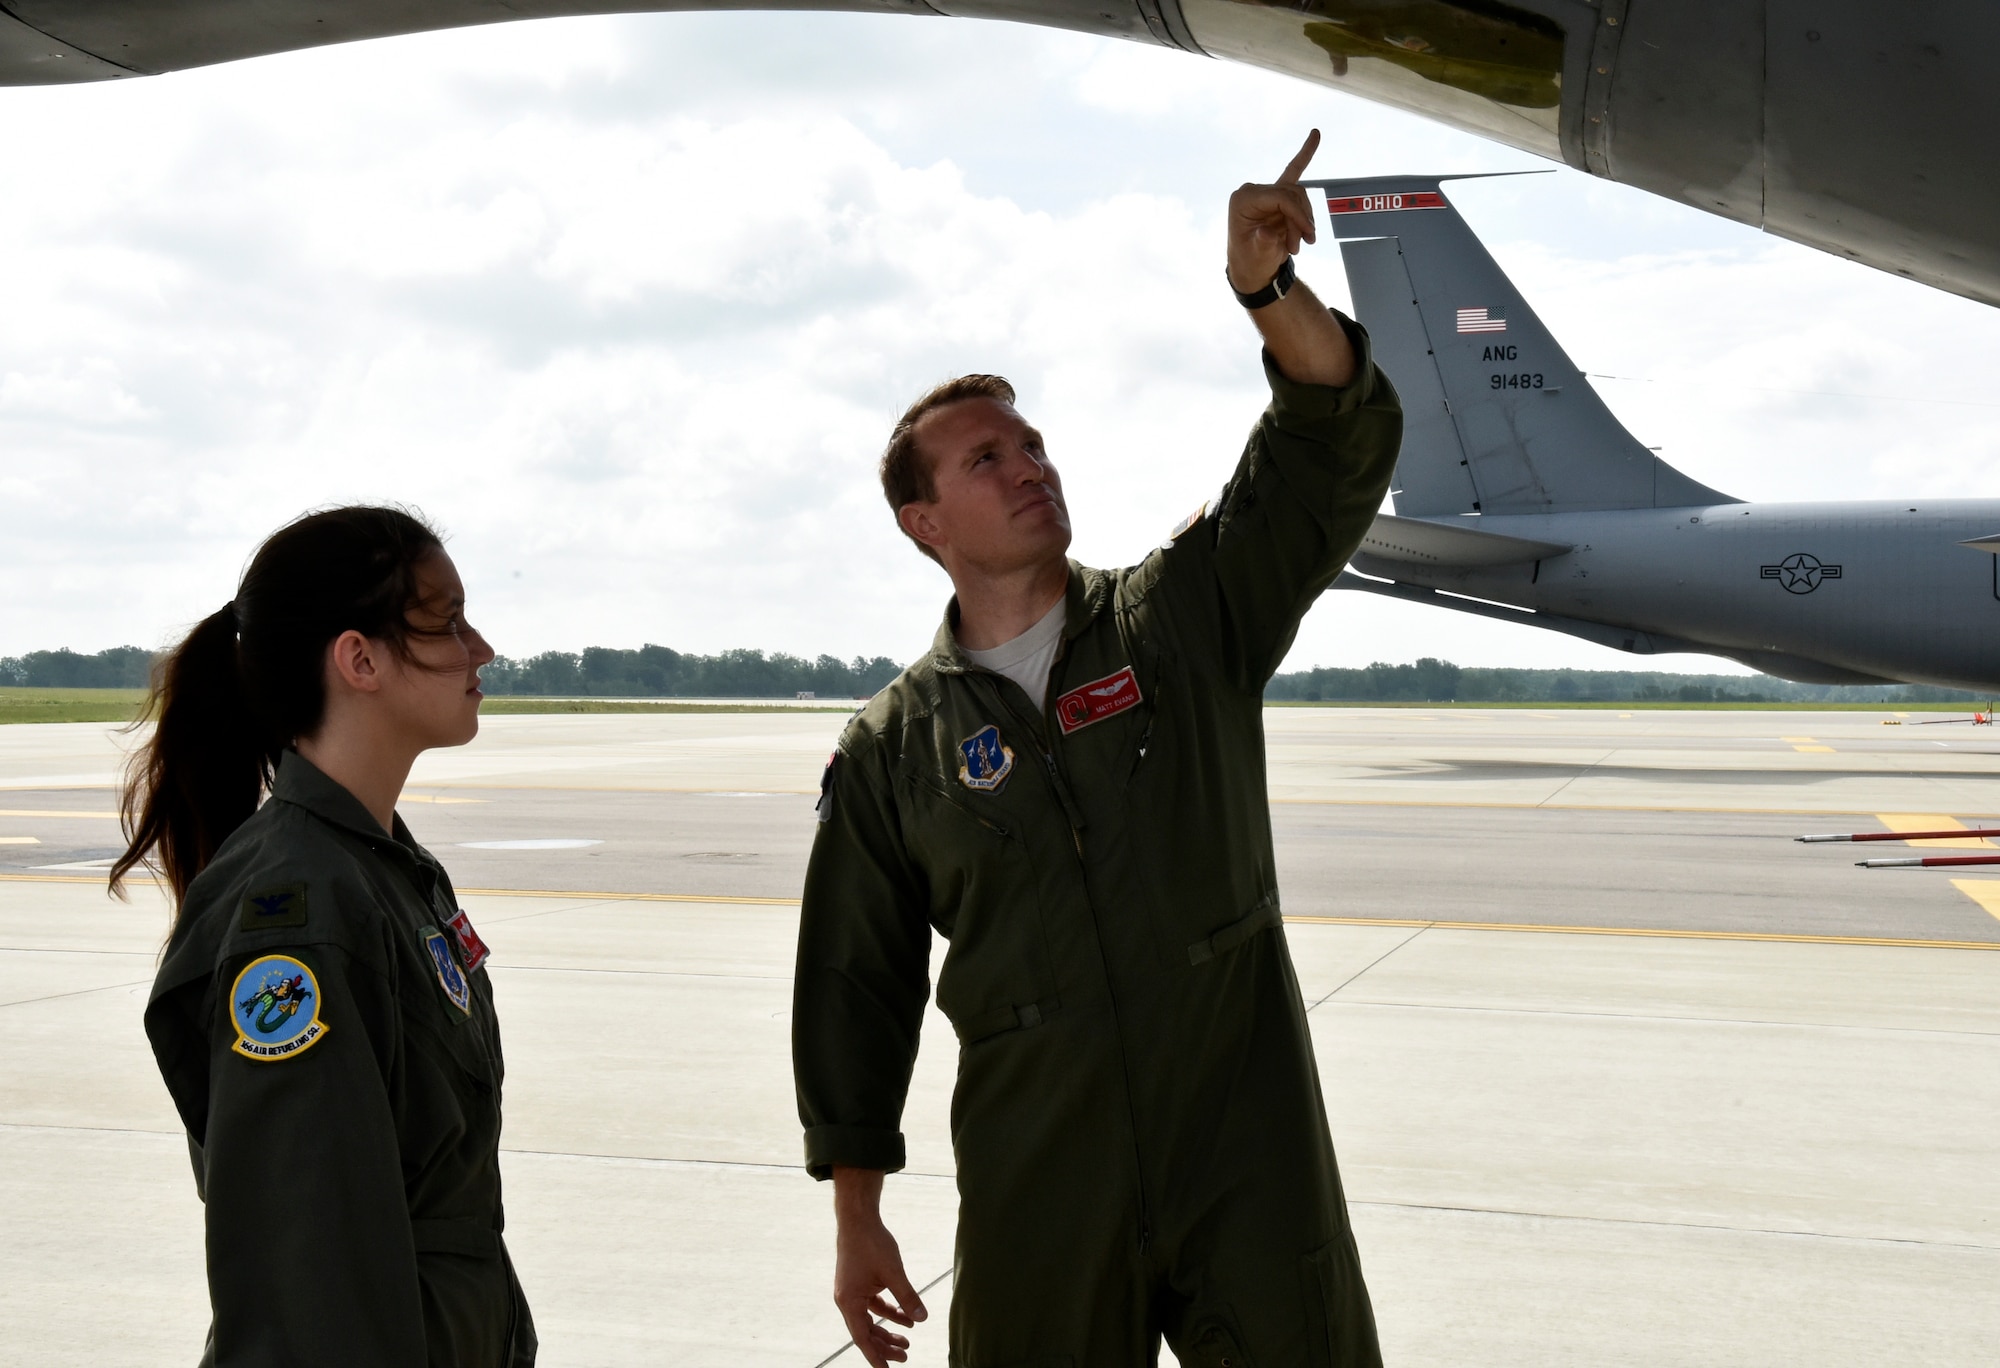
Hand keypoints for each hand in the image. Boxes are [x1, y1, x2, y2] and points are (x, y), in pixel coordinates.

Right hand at [832, 1168, 928, 1366]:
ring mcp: (852, 1292)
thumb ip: (907, 1298)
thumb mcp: (893, 1273)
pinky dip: (889, 1312)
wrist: (858, 1218)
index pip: (862, 1338)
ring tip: (906, 1344)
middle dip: (885, 1346)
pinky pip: (874, 1305)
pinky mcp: (859, 1283)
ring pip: (870, 1320)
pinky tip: (906, 1320)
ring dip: (887, 1331)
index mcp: (849, 1302)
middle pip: (866, 1332)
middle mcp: (847, 1300)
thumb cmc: (871, 1243)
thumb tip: (922, 1319)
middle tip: (905, 1357)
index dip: (875, 1356)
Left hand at [1227, 130, 1320, 294]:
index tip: (1309, 234)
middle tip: (1304, 244)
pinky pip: (1294, 171)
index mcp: (1243, 199)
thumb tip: (1266, 232)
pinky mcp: (1276, 196)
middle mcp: (1253, 191)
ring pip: (1299, 196)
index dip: (1297, 214)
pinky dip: (1305, 154)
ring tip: (1301, 243)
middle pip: (1291, 195)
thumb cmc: (1252, 261)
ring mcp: (1266, 192)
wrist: (1252, 268)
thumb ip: (1262, 242)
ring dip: (1304, 219)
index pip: (1280, 197)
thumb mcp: (1256, 255)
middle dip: (1301, 220)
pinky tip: (1315, 134)